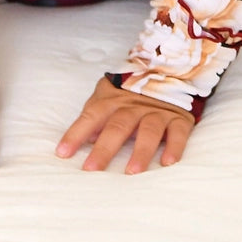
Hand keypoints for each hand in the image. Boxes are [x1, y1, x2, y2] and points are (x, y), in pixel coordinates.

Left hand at [56, 76, 194, 173]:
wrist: (169, 69)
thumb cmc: (132, 90)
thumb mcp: (109, 94)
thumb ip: (96, 115)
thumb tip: (85, 139)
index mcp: (113, 100)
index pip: (91, 116)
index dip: (76, 134)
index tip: (63, 153)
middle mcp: (134, 106)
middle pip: (118, 126)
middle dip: (104, 149)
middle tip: (92, 169)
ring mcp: (157, 112)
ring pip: (148, 131)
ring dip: (140, 151)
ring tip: (132, 172)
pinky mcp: (178, 118)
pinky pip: (178, 133)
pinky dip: (174, 147)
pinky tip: (168, 162)